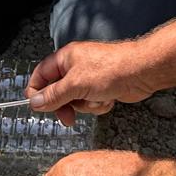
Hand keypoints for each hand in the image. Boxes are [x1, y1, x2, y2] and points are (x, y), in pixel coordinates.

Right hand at [26, 41, 153, 125]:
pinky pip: (90, 103)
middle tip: (68, 116)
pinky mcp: (101, 88)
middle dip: (65, 105)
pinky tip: (108, 98)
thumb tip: (35, 102)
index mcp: (65, 58)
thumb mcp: (75, 84)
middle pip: (57, 92)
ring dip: (85, 105)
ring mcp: (89, 78)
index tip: (38, 107)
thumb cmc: (112, 69)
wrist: (141, 72)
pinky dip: (98, 105)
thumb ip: (53, 95)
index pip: (41, 75)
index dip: (37, 92)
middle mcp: (75, 67)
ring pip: (75, 101)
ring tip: (96, 98)